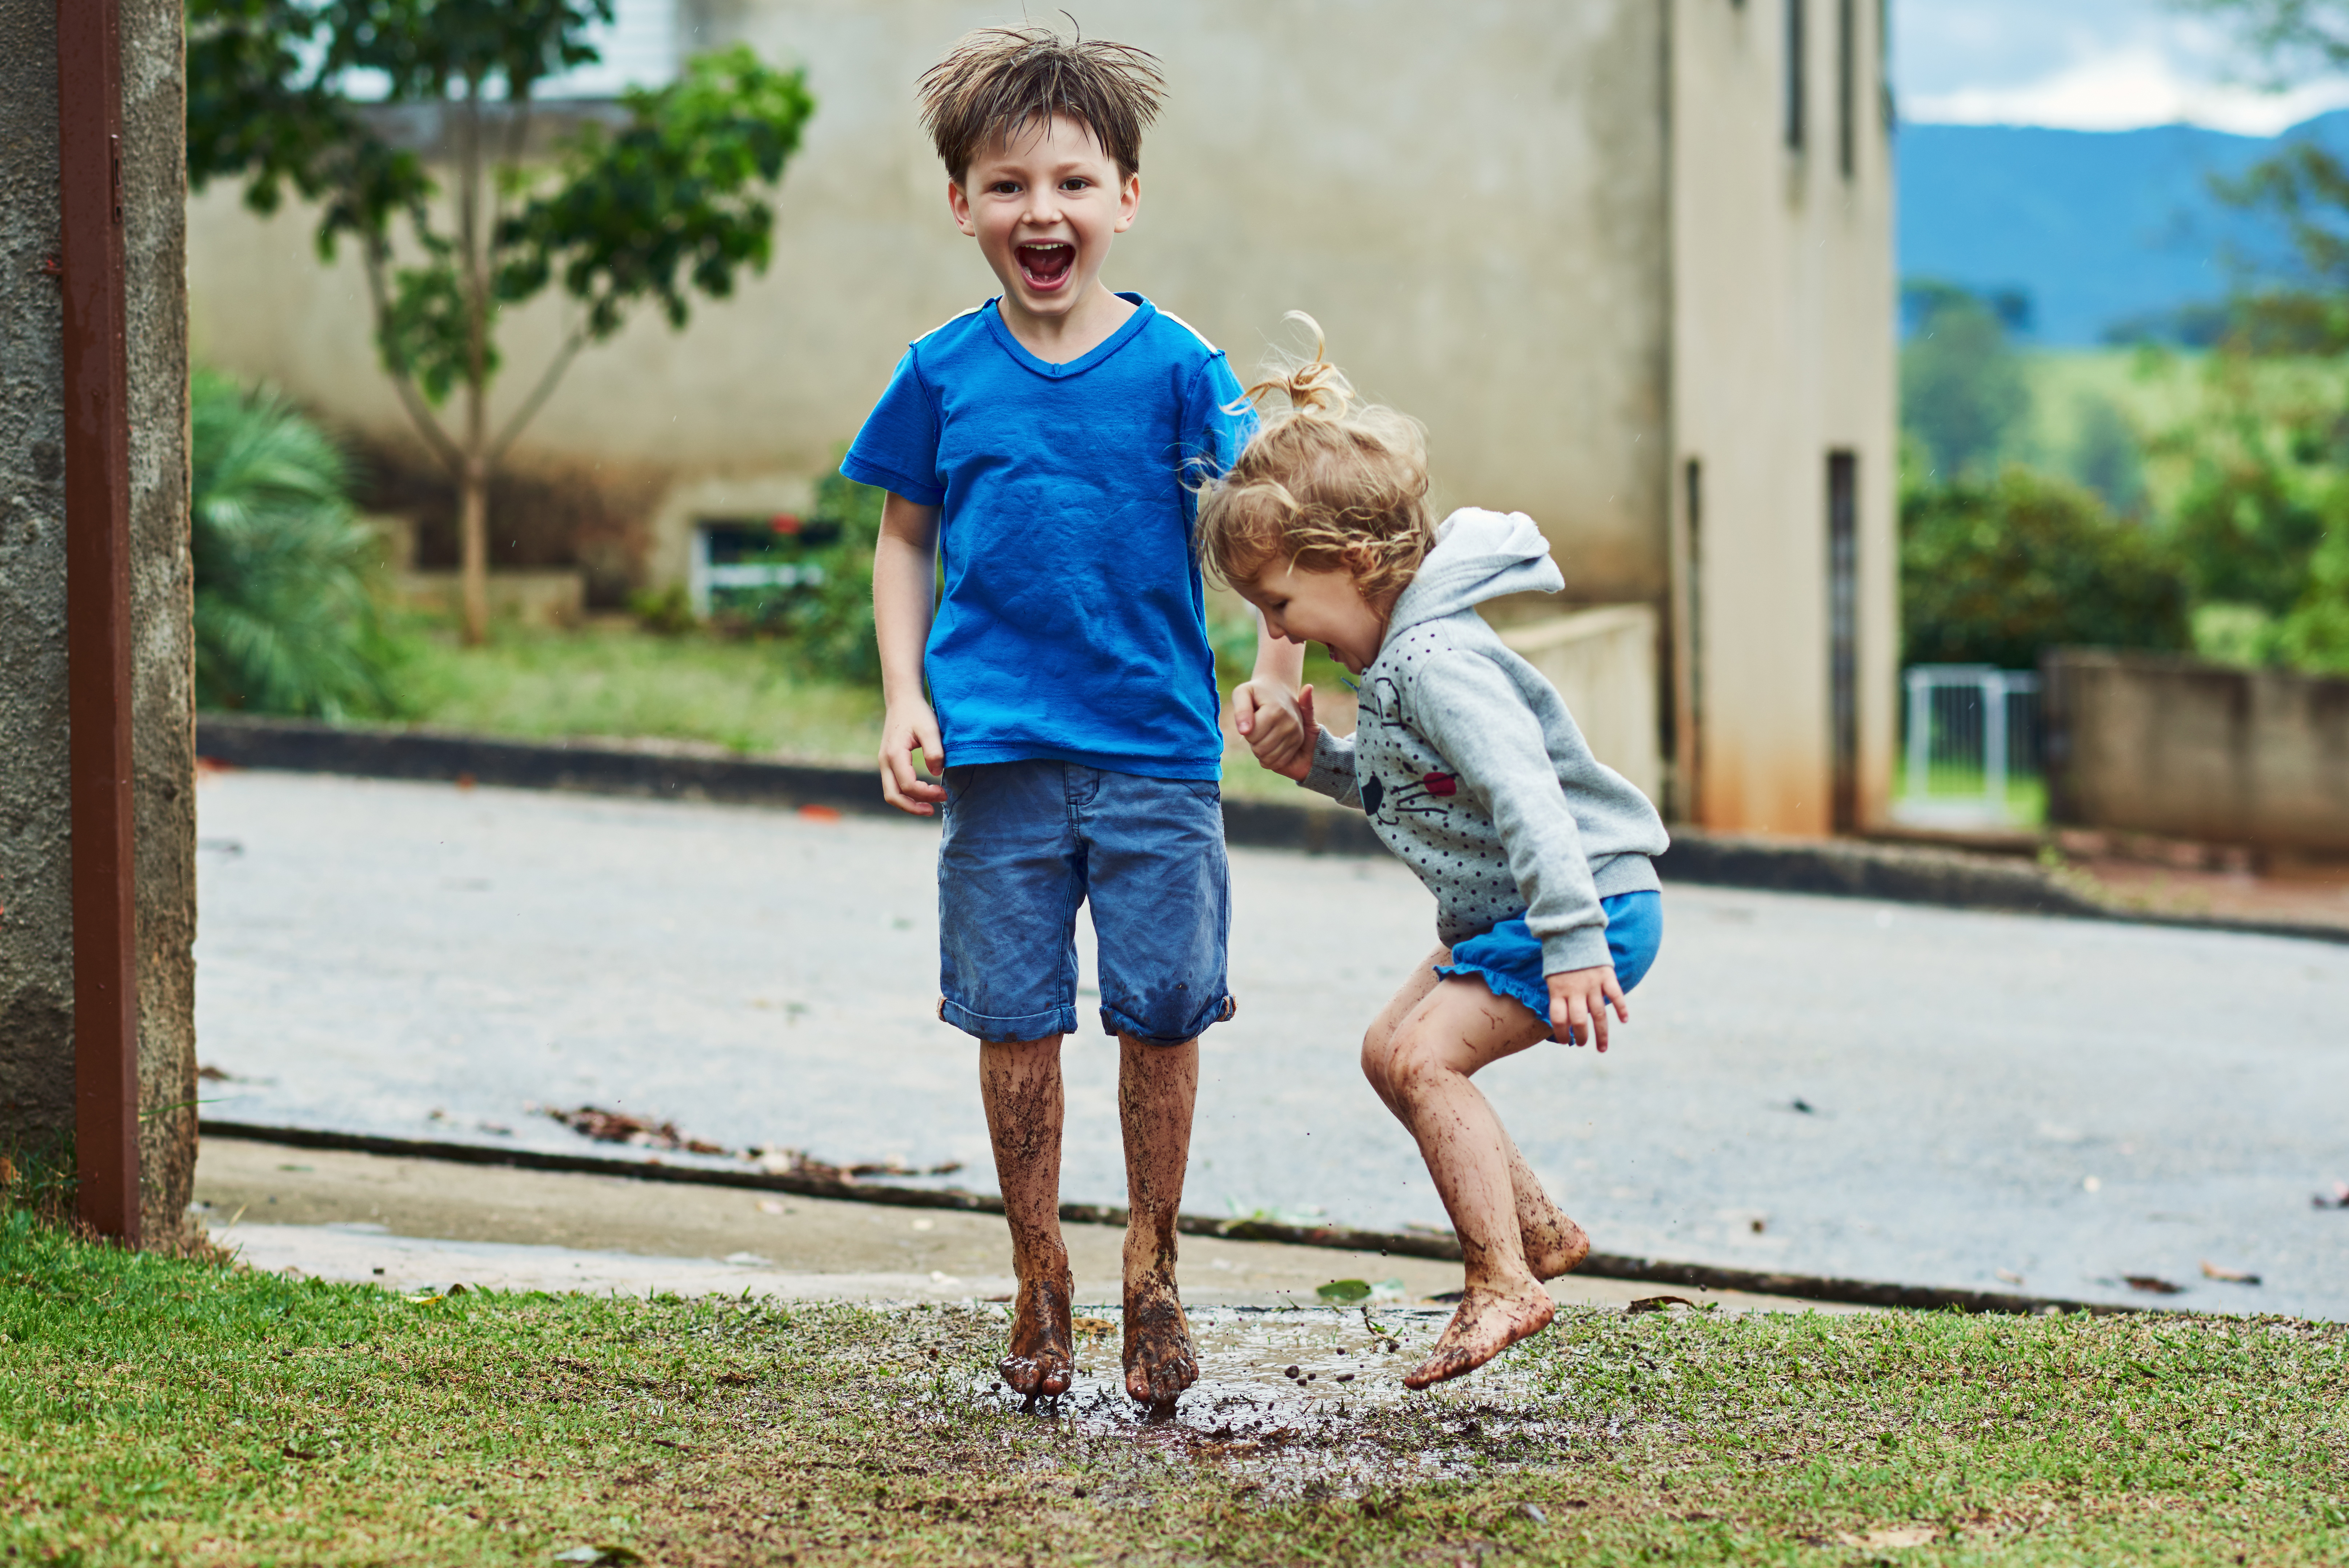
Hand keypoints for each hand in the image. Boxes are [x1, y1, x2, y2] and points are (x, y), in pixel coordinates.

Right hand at [879, 696, 946, 814]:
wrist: (902, 701)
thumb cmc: (917, 713)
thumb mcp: (930, 728)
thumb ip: (934, 751)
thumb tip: (936, 774)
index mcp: (894, 754)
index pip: (908, 785)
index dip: (926, 793)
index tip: (944, 792)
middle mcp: (885, 762)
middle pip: (893, 796)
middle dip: (913, 807)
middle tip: (934, 810)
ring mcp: (884, 764)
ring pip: (891, 794)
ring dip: (909, 804)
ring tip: (930, 806)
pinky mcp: (889, 764)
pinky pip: (894, 786)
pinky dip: (907, 795)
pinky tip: (923, 794)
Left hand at [1234, 680, 1313, 780]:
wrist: (1279, 690)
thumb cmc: (1257, 693)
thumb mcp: (1243, 693)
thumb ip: (1241, 711)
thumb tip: (1244, 731)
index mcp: (1275, 710)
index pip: (1251, 735)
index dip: (1245, 730)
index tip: (1250, 719)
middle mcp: (1289, 723)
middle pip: (1260, 749)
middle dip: (1253, 741)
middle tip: (1256, 727)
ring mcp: (1296, 734)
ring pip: (1269, 758)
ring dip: (1260, 751)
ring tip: (1263, 734)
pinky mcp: (1298, 742)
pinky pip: (1279, 762)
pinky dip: (1270, 758)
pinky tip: (1268, 744)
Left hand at [1547, 965, 1628, 1050]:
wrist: (1572, 933)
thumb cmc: (1561, 960)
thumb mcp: (1552, 978)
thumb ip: (1558, 996)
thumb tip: (1562, 1021)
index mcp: (1558, 990)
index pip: (1558, 1018)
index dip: (1561, 1033)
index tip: (1565, 1041)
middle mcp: (1575, 989)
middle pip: (1578, 1020)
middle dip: (1581, 1036)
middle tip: (1583, 1044)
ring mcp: (1592, 983)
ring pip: (1598, 1014)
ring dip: (1601, 1033)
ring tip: (1601, 1047)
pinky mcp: (1606, 975)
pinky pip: (1615, 995)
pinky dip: (1621, 1008)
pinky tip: (1623, 1020)